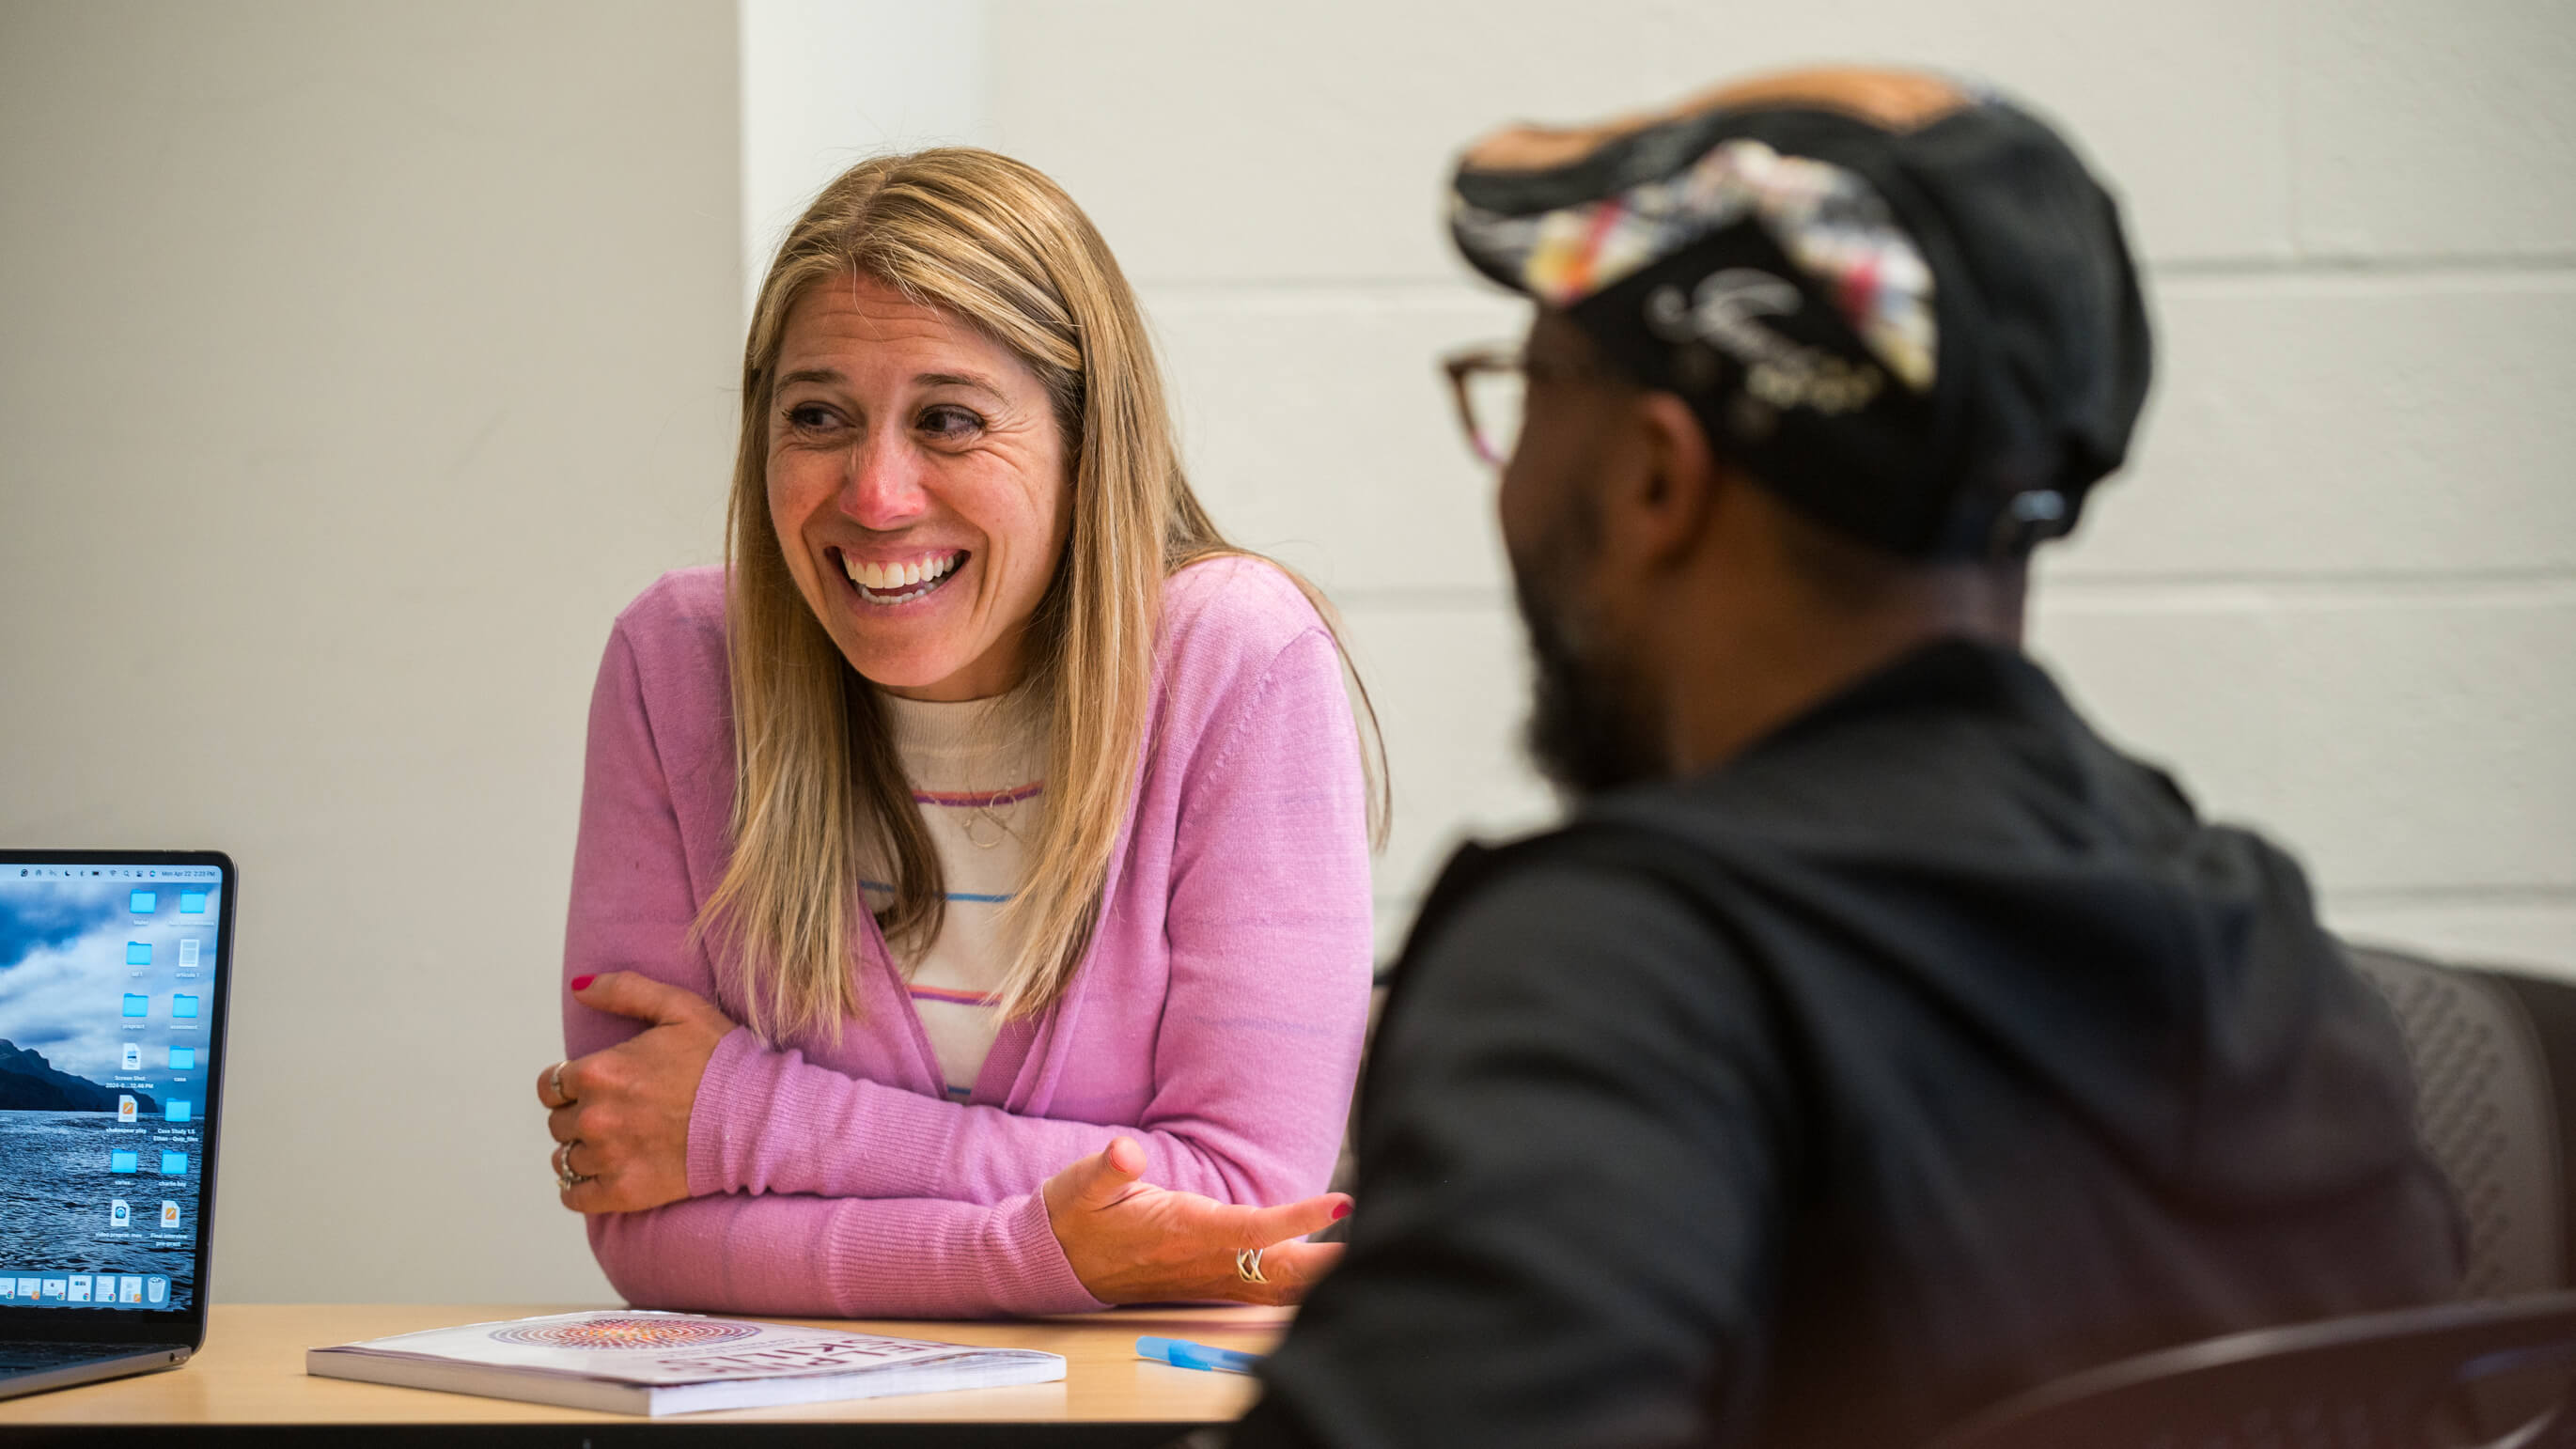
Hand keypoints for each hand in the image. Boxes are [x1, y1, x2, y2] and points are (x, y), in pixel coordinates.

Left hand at [537, 972, 735, 1214]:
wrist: (758, 1117)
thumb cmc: (722, 1061)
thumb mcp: (679, 1008)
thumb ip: (624, 990)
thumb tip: (579, 988)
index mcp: (599, 1072)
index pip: (550, 1085)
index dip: (570, 1085)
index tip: (595, 1088)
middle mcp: (594, 1116)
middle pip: (558, 1123)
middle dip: (578, 1116)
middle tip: (615, 1114)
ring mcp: (608, 1158)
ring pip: (564, 1160)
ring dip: (582, 1152)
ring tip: (615, 1145)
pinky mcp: (623, 1192)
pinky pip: (575, 1197)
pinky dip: (581, 1190)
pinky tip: (602, 1177)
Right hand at [1041, 1137, 1350, 1305]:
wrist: (1058, 1263)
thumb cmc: (1077, 1216)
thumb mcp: (1080, 1186)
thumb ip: (1106, 1169)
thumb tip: (1124, 1153)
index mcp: (1184, 1231)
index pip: (1252, 1229)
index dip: (1298, 1218)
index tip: (1340, 1202)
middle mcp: (1206, 1261)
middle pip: (1283, 1271)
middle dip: (1334, 1263)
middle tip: (1389, 1238)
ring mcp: (1212, 1277)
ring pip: (1281, 1288)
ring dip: (1326, 1277)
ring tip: (1378, 1254)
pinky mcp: (1214, 1282)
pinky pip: (1270, 1293)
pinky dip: (1306, 1286)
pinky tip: (1334, 1271)